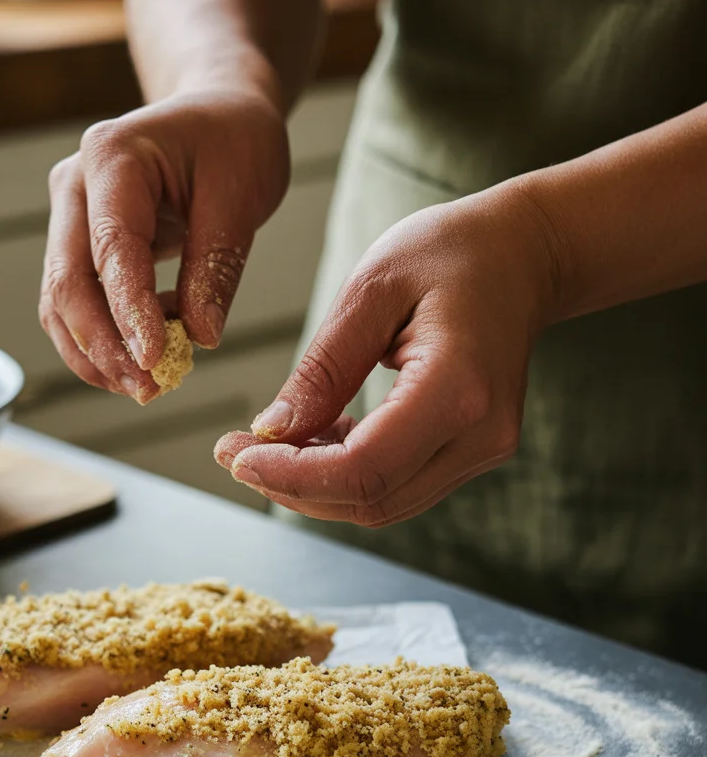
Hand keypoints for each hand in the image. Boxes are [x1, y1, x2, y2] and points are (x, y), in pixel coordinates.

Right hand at [40, 89, 289, 401]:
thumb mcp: (241, 197)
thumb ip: (216, 267)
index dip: (128, 313)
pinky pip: (79, 302)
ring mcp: (71, 216)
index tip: (155, 362)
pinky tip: (145, 361)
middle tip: (148, 389)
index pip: (110, 250)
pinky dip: (105, 340)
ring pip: (61, 302)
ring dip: (95, 354)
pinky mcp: (80, 244)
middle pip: (67, 283)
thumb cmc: (233, 142)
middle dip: (103, 347)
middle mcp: (76, 186)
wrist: (219, 113)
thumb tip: (200, 338)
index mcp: (112, 157)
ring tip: (145, 388)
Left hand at [215, 188, 558, 525]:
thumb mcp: (371, 289)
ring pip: (382, 502)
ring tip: (270, 439)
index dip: (292, 476)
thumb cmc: (451, 253)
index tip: (236, 454)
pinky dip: (346, 472)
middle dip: (292, 486)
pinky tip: (318, 433)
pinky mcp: (472, 451)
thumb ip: (323, 368)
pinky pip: (398, 483)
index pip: (364, 468)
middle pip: (371, 499)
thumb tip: (271, 432)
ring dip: (315, 484)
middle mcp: (481, 433)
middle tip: (234, 450)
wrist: (522, 255)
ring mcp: (484, 449)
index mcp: (459, 387)